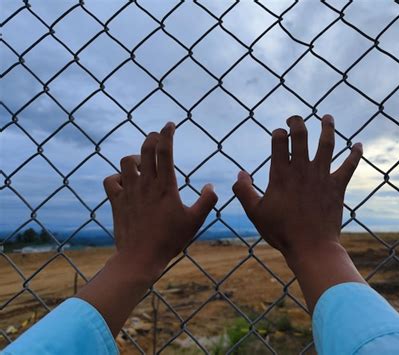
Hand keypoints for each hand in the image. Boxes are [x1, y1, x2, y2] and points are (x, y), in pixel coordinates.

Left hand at [103, 122, 217, 280]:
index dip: (167, 133)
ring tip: (142, 163)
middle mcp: (146, 184)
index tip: (170, 125)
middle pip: (145, 149)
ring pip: (126, 162)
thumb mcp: (195, 221)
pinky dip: (117, 177)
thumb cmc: (170, 240)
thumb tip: (211, 186)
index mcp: (166, 186)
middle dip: (152, 138)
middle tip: (158, 138)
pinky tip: (125, 182)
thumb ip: (206, 201)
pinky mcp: (117, 201)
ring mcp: (129, 191)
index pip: (164, 150)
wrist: (140, 257)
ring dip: (134, 158)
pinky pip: (111, 180)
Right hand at [232, 115, 364, 310]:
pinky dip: (354, 154)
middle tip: (294, 118)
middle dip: (297, 122)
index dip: (277, 133)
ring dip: (327, 128)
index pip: (279, 141)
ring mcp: (321, 176)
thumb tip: (240, 173)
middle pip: (301, 136)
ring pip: (326, 144)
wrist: (311, 247)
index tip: (277, 134)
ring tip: (327, 117)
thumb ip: (244, 191)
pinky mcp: (336, 186)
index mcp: (281, 174)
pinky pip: (348, 166)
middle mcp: (302, 170)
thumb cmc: (281, 231)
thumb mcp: (255, 213)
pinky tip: (359, 145)